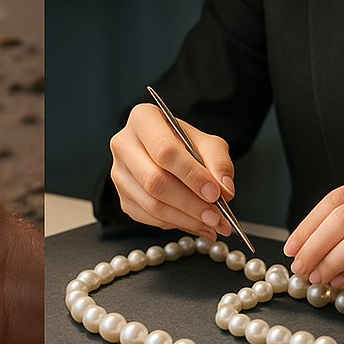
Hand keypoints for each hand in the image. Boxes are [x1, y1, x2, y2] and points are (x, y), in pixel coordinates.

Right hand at [109, 102, 235, 237]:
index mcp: (143, 119)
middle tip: (216, 217)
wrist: (167, 152)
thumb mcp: (208, 143)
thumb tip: (224, 190)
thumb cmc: (184, 143)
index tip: (215, 193)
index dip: (191, 175)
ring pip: (151, 204)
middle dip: (190, 203)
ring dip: (186, 219)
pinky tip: (195, 223)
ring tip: (212, 224)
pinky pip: (148, 218)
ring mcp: (119, 173)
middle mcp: (124, 144)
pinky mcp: (122, 197)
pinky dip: (175, 224)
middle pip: (155, 181)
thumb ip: (219, 162)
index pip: (164, 150)